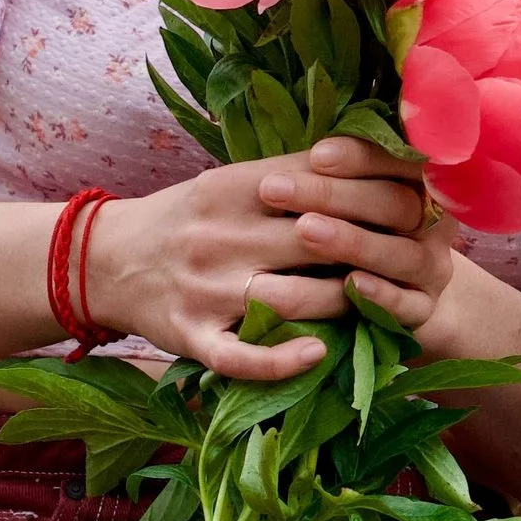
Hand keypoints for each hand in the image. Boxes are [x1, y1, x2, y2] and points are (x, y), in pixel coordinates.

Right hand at [83, 137, 435, 378]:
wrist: (104, 260)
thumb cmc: (188, 218)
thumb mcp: (231, 181)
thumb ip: (295, 173)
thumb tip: (377, 160)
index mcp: (234, 188)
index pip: (320, 183)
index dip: (375, 194)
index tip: (415, 205)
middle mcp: (220, 235)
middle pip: (317, 238)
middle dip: (370, 247)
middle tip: (409, 257)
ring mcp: (206, 290)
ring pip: (293, 299)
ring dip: (344, 303)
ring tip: (373, 301)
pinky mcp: (193, 336)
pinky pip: (243, 356)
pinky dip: (283, 359)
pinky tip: (320, 354)